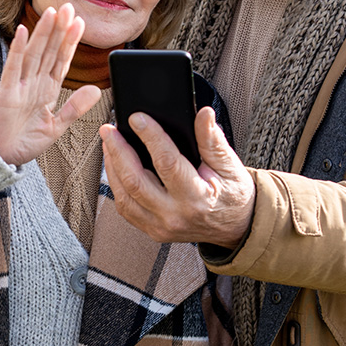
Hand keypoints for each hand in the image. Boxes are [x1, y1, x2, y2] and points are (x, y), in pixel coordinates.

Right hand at [0, 3, 101, 165]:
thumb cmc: (24, 142)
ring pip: (34, 54)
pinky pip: (13, 68)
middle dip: (59, 29)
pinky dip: (18, 50)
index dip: (70, 42)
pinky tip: (23, 32)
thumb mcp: (57, 126)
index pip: (61, 61)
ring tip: (51, 12)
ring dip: (42, 33)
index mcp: (47, 90)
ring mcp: (20, 86)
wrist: (0, 157)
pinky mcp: (6, 93)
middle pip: (49, 51)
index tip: (80, 22)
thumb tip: (96, 89)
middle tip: (68, 6)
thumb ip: (75, 108)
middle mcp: (34, 83)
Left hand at [99, 105, 255, 247]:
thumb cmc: (233, 196)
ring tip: (108, 144)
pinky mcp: (153, 231)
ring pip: (124, 197)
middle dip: (118, 151)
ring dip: (112, 168)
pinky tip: (115, 167)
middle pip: (136, 181)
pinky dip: (116, 187)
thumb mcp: (230, 166)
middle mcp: (175, 215)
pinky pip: (126, 209)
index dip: (150, 137)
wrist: (237, 228)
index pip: (167, 163)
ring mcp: (161, 226)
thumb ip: (212, 141)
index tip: (137, 118)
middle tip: (109, 130)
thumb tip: (204, 115)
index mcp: (197, 198)